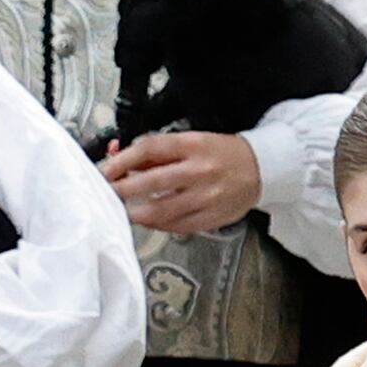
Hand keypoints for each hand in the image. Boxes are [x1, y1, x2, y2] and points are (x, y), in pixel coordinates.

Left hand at [101, 131, 262, 235]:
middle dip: (123, 189)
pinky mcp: (211, 217)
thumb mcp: (191, 141)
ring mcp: (206, 196)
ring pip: (163, 210)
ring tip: (122, 211)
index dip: (123, 160)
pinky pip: (178, 225)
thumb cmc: (221, 153)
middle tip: (106, 193)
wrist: (261, 169)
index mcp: (192, 144)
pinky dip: (158, 225)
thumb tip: (122, 159)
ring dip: (136, 213)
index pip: (150, 149)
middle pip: (152, 181)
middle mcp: (199, 170)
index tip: (106, 169)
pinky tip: (148, 220)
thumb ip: (158, 152)